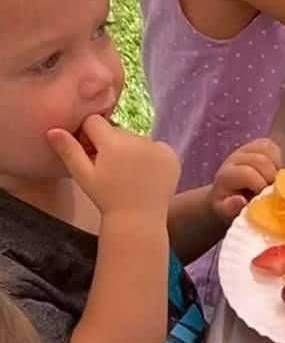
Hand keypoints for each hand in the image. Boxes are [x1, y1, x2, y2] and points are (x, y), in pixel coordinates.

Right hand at [47, 117, 179, 223]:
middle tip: (110, 167)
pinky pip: (157, 147)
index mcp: (113, 143)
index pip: (95, 122)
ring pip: (136, 138)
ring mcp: (157, 147)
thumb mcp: (83, 176)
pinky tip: (145, 174)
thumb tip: (53, 130)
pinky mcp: (171, 156)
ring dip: (131, 149)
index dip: (89, 135)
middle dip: (110, 143)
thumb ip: (69, 151)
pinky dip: (151, 156)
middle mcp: (137, 140)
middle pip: (116, 130)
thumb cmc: (107, 199)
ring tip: (128, 173)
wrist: (139, 220)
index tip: (91, 153)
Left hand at [208, 138, 280, 222]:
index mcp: (227, 175)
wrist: (225, 194)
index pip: (248, 173)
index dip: (260, 185)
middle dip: (271, 177)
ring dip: (276, 166)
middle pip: (261, 160)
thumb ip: (231, 208)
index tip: (263, 198)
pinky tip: (275, 171)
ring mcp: (245, 150)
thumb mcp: (226, 212)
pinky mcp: (255, 146)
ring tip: (273, 180)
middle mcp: (235, 158)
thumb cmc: (229, 205)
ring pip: (268, 149)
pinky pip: (272, 146)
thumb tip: (240, 200)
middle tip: (272, 190)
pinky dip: (277, 159)